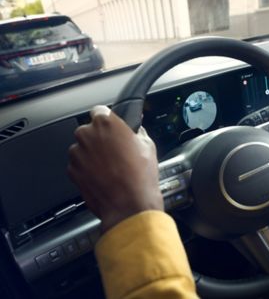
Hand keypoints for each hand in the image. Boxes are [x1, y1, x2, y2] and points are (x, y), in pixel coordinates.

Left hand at [68, 106, 162, 231]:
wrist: (129, 205)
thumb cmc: (140, 176)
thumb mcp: (148, 146)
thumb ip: (137, 131)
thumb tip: (135, 128)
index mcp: (106, 123)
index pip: (100, 111)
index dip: (107, 120)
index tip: (111, 128)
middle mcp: (87, 135)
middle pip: (89, 130)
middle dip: (99, 138)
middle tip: (115, 151)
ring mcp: (77, 153)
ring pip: (82, 148)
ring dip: (92, 154)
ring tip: (110, 167)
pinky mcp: (72, 171)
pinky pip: (78, 165)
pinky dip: (87, 169)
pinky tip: (103, 177)